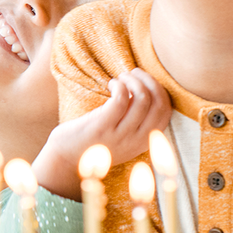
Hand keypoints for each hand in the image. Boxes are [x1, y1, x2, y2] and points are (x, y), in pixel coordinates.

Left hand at [33, 69, 170, 200]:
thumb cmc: (93, 141)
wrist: (65, 159)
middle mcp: (135, 141)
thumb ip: (135, 123)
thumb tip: (145, 90)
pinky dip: (119, 85)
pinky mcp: (101, 127)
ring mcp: (119, 135)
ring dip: (133, 80)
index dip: (160, 90)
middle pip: (158, 103)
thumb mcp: (121, 138)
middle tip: (133, 73)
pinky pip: (120, 99)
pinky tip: (111, 84)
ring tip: (121, 78)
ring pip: (142, 98)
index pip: (166, 112)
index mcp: (143, 142)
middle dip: (149, 81)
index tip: (145, 80)